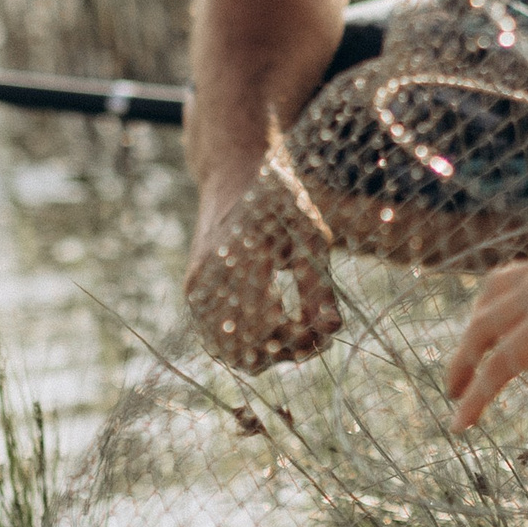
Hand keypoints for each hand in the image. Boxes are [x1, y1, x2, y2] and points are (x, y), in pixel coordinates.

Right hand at [183, 176, 343, 372]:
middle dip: (284, 351)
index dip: (300, 339)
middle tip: (313, 335)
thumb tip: (334, 329)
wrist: (233, 175)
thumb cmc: (281, 203)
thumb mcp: (311, 237)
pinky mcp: (192, 291)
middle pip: (246, 349)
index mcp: (244, 257)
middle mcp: (211, 276)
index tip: (325, 332)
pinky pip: (215, 336)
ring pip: (227, 351)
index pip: (269, 326)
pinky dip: (244, 340)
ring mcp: (197, 286)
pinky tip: (272, 319)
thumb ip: (320, 287)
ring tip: (294, 328)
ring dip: (263, 351)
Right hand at [445, 223, 527, 436]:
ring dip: (473, 328)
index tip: (457, 425)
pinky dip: (492, 297)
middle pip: (483, 329)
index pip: (503, 362)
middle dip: (463, 364)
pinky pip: (507, 277)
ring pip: (490, 299)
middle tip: (450, 394)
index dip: (478, 396)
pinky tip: (502, 304)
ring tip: (467, 352)